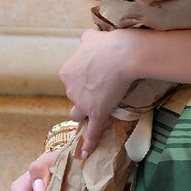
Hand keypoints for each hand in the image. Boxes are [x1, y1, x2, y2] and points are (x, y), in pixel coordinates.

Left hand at [59, 28, 141, 152]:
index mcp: (67, 73)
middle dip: (84, 98)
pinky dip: (88, 144)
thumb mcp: (91, 37)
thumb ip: (86, 41)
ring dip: (86, 115)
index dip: (82, 83)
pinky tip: (86, 153)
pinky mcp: (97, 114)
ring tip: (96, 114)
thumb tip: (87, 40)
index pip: (70, 82)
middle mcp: (70, 89)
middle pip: (74, 99)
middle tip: (100, 92)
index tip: (93, 80)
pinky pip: (92, 132)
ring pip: (79, 115)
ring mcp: (83, 104)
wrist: (122, 55)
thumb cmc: (108, 44)